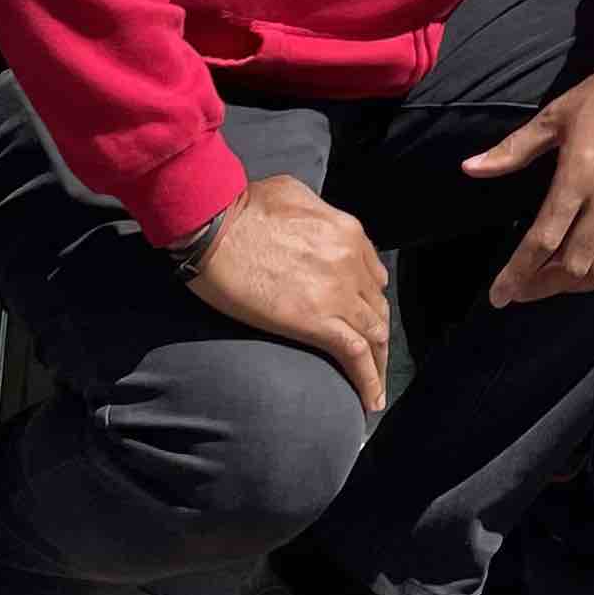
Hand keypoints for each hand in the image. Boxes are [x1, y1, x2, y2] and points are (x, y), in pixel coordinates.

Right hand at [185, 176, 389, 415]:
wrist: (214, 226)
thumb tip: (317, 227)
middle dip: (376, 329)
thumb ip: (319, 213)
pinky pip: (356, 355)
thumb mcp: (294, 193)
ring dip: (378, 361)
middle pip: (377, 305)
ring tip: (375, 385)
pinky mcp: (318, 322)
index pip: (372, 272)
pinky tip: (370, 401)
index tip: (362, 313)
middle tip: (372, 355)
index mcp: (348, 232)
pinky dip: (368, 380)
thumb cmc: (243, 205)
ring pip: (375, 332)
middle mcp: (352, 262)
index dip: (369, 296)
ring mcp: (339, 293)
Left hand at [464, 24, 593, 305]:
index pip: (542, 241)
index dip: (516, 274)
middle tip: (523, 286)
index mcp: (578, 176)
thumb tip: (469, 168)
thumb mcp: (555, 116)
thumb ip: (513, 149)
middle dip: (541, 283)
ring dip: (577, 282)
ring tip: (556, 278)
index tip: (499, 297)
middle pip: (572, 264)